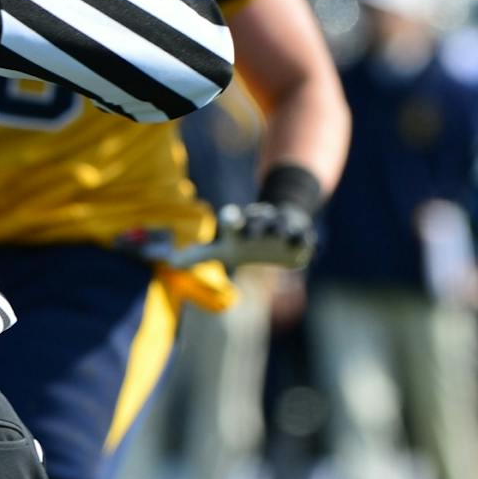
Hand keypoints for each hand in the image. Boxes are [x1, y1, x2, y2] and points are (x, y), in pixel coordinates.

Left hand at [197, 201, 317, 270]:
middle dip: (257, 225)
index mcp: (240, 226)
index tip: (228, 216)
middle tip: (254, 233)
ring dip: (282, 229)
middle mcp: (261, 223)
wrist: (279, 224)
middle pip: (258, 222)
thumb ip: (198, 255)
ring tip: (282, 235)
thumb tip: (170, 262)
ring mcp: (281, 228)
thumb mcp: (223, 249)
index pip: (232, 220)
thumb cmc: (244, 239)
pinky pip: (303, 237)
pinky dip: (305, 240)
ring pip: (282, 226)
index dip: (231, 218)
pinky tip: (307, 245)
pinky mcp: (300, 236)